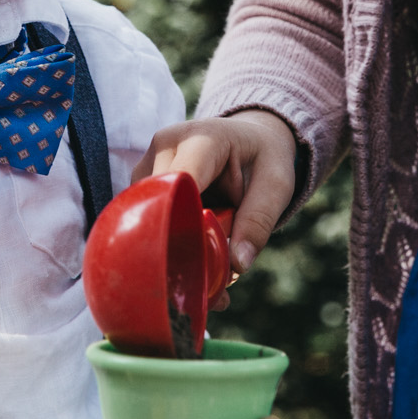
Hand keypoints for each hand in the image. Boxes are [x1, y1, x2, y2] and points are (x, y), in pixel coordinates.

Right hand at [140, 111, 298, 286]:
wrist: (248, 137)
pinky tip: (191, 251)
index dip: (182, 221)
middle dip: (179, 243)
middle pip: (158, 203)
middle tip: (209, 281)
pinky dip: (166, 236)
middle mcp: (166, 145)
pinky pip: (146, 214)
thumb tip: (237, 265)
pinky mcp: (141, 180)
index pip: (179, 182)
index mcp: (202, 139)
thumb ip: (259, 221)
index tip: (197, 261)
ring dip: (171, 242)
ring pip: (146, 213)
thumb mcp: (277, 186)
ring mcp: (148, 160)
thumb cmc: (263, 159)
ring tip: (205, 267)